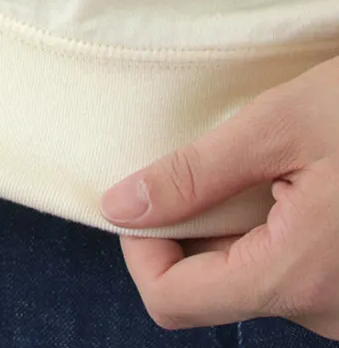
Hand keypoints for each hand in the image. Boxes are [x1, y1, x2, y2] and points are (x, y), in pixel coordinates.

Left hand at [98, 53, 338, 337]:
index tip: (143, 198)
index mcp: (296, 278)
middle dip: (190, 229)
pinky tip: (296, 183)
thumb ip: (195, 175)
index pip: (174, 301)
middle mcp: (328, 313)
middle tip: (209, 165)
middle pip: (213, 287)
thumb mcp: (279, 126)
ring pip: (254, 278)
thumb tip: (121, 206)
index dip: (141, 250)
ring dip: (236, 226)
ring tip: (265, 168)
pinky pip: (293, 272)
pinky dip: (273, 231)